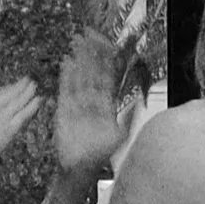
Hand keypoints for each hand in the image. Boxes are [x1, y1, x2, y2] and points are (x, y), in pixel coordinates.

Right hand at [0, 79, 40, 173]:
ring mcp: (4, 117)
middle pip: (11, 92)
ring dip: (29, 92)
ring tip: (35, 86)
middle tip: (29, 79)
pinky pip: (24, 114)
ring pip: (19, 100)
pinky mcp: (11, 129)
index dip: (7, 87)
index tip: (12, 84)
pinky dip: (32, 106)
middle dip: (20, 85)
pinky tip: (38, 100)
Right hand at [53, 29, 128, 177]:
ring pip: (79, 77)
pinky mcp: (63, 110)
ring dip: (78, 60)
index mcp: (106, 106)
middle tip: (89, 34)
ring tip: (76, 42)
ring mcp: (77, 104)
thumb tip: (141, 103)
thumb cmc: (100, 155)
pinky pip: (64, 90)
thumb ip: (129, 118)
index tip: (109, 45)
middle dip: (90, 54)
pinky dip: (65, 77)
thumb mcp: (119, 137)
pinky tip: (65, 63)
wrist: (78, 168)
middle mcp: (92, 102)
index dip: (108, 62)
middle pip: (92, 73)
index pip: (108, 78)